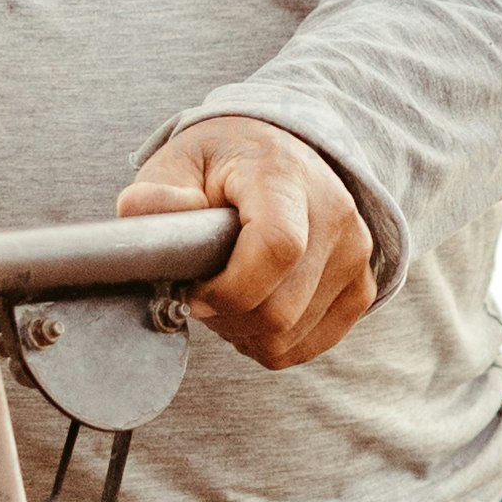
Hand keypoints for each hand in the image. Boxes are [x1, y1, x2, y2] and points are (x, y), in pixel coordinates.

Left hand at [116, 114, 375, 372]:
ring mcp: (355, 252)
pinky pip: (308, 346)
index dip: (228, 289)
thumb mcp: (178, 163)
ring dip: (243, 331)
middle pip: (280, 308)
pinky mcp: (362, 284)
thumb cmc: (219, 165)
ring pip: (289, 335)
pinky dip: (269, 341)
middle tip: (199, 293)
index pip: (277, 248)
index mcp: (285, 176)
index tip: (191, 290)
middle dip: (224, 315)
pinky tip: (252, 306)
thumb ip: (157, 192)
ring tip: (225, 294)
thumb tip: (140, 210)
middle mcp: (335, 213)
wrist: (277, 155)